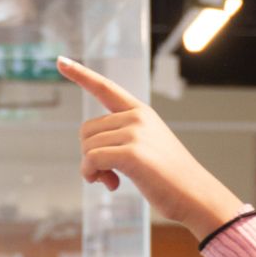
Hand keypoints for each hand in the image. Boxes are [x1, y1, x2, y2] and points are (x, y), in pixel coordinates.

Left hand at [57, 56, 248, 240]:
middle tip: (108, 174)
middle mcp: (137, 117)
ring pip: (87, 147)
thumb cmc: (171, 178)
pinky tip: (110, 185)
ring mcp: (135, 133)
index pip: (105, 88)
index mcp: (141, 112)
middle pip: (86, 130)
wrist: (195, 195)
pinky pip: (91, 160)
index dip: (80, 75)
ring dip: (91, 169)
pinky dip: (92, 175)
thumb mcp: (149, 148)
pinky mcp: (131, 153)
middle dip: (89, 155)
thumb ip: (122, 140)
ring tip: (111, 181)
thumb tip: (89, 155)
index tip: (60, 61)